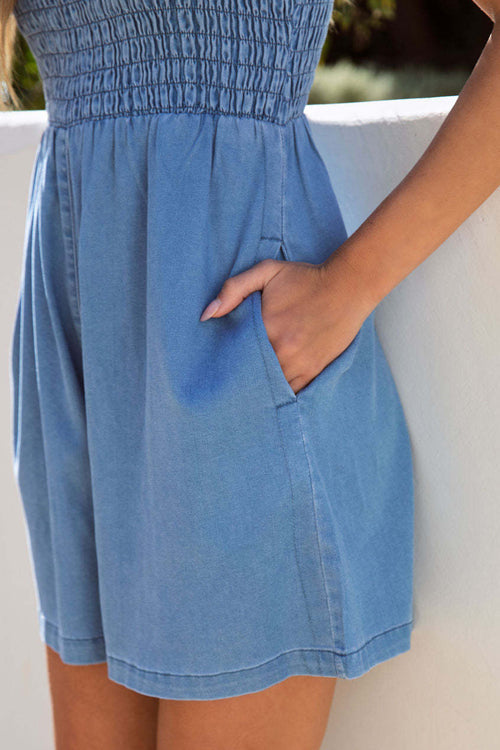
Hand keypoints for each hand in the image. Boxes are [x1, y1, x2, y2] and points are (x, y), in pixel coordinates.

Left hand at [200, 253, 374, 393]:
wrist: (348, 287)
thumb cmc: (305, 278)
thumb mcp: (267, 272)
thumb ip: (234, 289)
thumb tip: (207, 315)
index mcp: (267, 327)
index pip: (234, 355)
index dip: (224, 361)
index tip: (217, 365)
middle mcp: (282, 350)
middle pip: (250, 375)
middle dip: (238, 379)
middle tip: (224, 385)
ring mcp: (300, 364)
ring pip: (270, 388)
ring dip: (258, 389)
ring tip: (243, 393)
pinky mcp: (314, 371)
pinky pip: (291, 392)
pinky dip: (279, 394)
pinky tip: (268, 395)